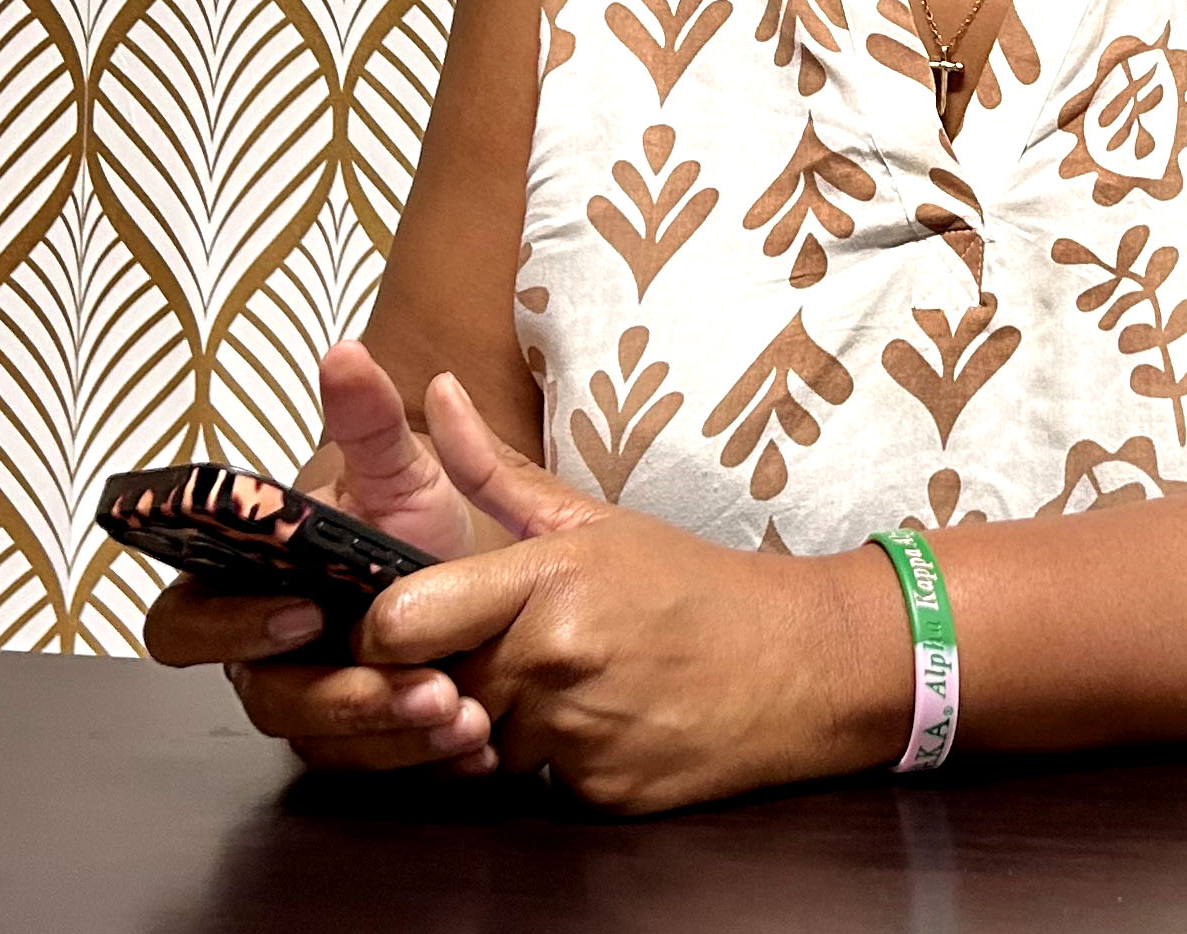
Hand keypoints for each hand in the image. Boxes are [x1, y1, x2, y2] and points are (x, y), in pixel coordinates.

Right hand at [142, 342, 501, 774]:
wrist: (467, 574)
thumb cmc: (405, 522)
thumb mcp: (398, 469)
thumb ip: (366, 420)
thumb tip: (345, 352)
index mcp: (237, 587)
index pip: (183, 625)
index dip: (230, 626)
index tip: (302, 611)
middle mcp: (260, 657)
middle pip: (264, 700)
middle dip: (338, 699)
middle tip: (414, 684)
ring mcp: (309, 706)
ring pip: (324, 743)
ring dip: (393, 734)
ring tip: (464, 715)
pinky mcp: (360, 746)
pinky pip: (376, 768)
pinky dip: (426, 760)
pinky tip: (477, 748)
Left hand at [358, 374, 911, 814]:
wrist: (800, 664)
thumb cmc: (690, 586)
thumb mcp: (593, 520)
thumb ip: (495, 470)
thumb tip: (438, 393)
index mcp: (544, 580)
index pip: (401, 622)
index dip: (386, 634)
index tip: (406, 628)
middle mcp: (553, 658)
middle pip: (438, 686)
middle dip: (457, 676)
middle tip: (509, 652)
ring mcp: (577, 732)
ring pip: (484, 741)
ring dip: (508, 723)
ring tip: (571, 685)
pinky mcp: (600, 793)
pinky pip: (537, 783)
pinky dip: (558, 761)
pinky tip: (605, 725)